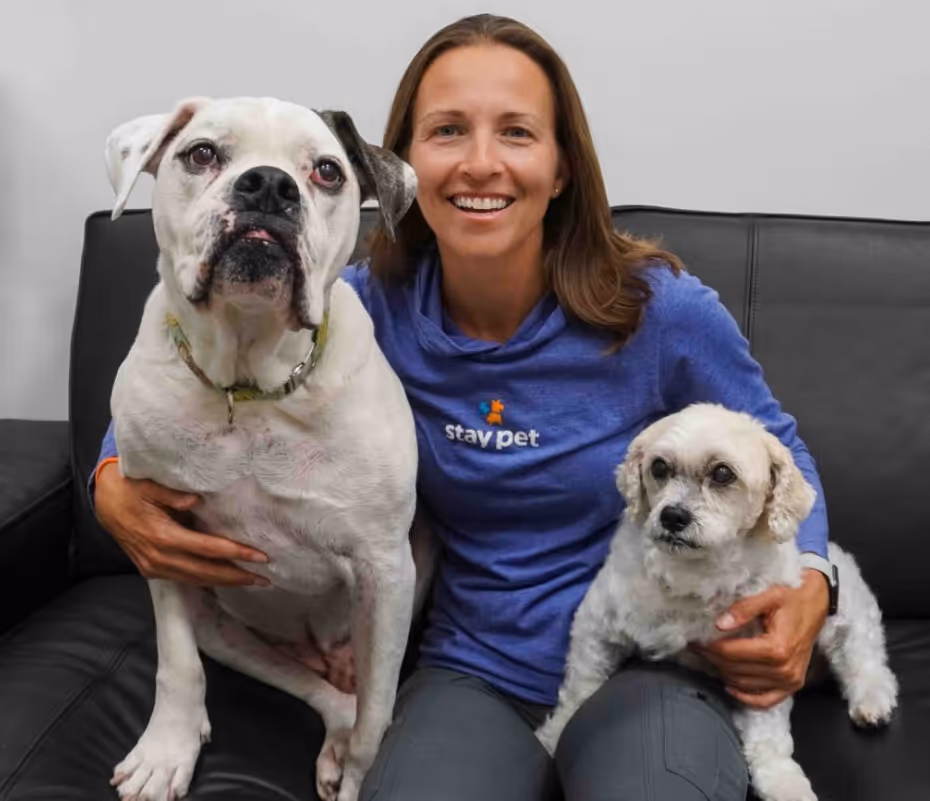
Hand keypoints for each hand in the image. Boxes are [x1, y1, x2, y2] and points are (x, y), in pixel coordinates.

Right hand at [94, 460, 269, 585]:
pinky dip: (205, 580)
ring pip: (195, 579)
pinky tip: (223, 578)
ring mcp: (153, 566)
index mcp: (162, 535)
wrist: (102, 501)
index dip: (235, 553)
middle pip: (205, 572)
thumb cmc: (130, 488)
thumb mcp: (149, 484)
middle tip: (265, 579)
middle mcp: (158, 556)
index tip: (260, 557)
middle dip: (236, 576)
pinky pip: (183, 578)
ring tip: (251, 581)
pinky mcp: (150, 569)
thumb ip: (172, 494)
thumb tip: (196, 500)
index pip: (207, 549)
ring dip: (224, 581)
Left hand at [691, 569, 828, 708]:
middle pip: (736, 670)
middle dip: (713, 659)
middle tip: (698, 648)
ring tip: (711, 659)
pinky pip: (767, 700)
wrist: (816, 603)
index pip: (733, 653)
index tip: (696, 640)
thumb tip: (719, 624)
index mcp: (778, 648)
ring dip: (725, 673)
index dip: (710, 648)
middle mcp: (785, 669)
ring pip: (746, 684)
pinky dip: (747, 697)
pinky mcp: (793, 685)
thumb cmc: (793, 597)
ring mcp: (790, 680)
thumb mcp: (769, 595)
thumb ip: (743, 609)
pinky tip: (731, 687)